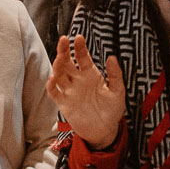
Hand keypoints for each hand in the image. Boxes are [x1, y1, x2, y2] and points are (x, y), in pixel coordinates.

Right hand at [46, 35, 125, 149]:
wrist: (105, 130)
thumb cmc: (112, 110)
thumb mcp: (117, 91)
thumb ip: (115, 75)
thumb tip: (112, 57)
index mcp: (91, 74)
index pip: (82, 57)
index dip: (80, 47)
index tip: (79, 38)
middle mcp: (78, 80)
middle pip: (67, 62)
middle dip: (64, 50)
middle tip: (64, 40)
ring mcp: (70, 90)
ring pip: (59, 74)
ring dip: (58, 65)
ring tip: (60, 58)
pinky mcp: (64, 103)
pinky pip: (54, 92)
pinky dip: (51, 85)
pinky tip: (53, 78)